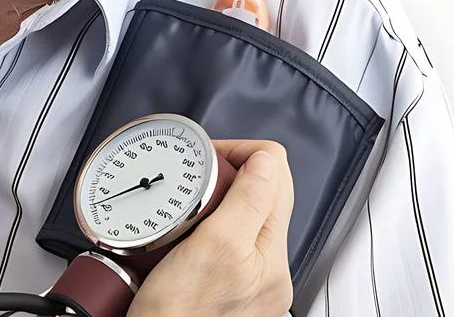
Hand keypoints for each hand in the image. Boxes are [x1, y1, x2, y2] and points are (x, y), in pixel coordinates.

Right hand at [128, 140, 293, 316]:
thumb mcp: (214, 244)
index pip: (276, 171)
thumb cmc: (178, 313)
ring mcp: (251, 281)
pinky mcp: (229, 289)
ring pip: (243, 217)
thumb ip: (248, 200)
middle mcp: (270, 269)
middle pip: (262, 193)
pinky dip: (207, 228)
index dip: (241, 152)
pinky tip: (185, 236)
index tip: (207, 156)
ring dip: (216, 201)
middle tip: (193, 178)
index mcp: (273, 252)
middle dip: (228, 175)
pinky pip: (227, 243)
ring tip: (186, 206)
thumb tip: (267, 160)